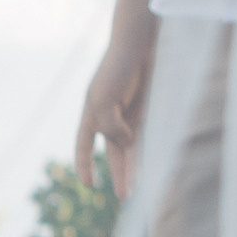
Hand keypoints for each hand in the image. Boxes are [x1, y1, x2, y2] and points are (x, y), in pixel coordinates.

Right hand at [74, 33, 152, 203]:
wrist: (142, 39)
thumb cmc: (117, 66)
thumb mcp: (104, 100)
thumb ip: (111, 126)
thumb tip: (127, 144)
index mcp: (92, 112)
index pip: (84, 144)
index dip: (85, 164)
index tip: (89, 184)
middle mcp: (110, 115)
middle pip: (112, 150)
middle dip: (117, 173)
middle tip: (124, 196)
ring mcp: (131, 112)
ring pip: (132, 147)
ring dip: (134, 167)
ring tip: (138, 189)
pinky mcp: (150, 108)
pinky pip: (148, 134)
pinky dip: (148, 150)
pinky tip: (152, 165)